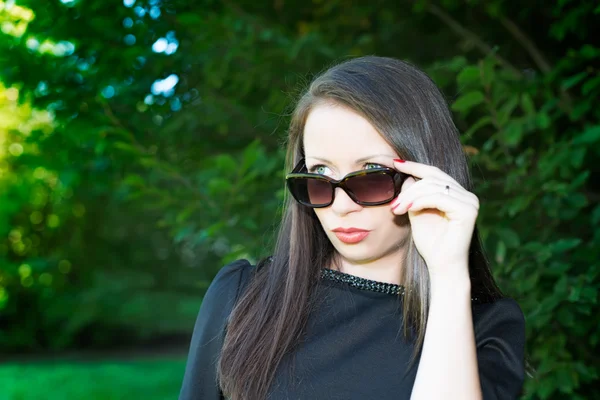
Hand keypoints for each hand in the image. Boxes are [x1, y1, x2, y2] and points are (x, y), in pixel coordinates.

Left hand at [390, 160, 478, 280]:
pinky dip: (420, 201)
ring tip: (396, 209)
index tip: (394, 162)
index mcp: (457, 194)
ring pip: (433, 186)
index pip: (434, 173)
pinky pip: (438, 197)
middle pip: (432, 178)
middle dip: (408, 188)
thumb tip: (406, 176)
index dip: (414, 166)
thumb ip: (413, 195)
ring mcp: (470, 201)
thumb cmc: (430, 243)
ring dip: (410, 196)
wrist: (441, 266)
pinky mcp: (468, 210)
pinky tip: (407, 209)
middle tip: (393, 204)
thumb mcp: (417, 213)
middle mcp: (467, 195)